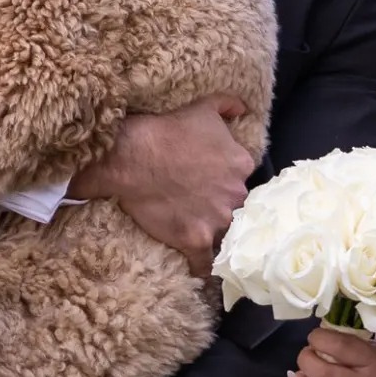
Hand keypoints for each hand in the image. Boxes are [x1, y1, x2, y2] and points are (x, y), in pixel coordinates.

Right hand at [70, 94, 254, 274]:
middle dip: (223, 209)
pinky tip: (199, 270)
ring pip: (226, 237)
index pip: (244, 181)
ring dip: (217, 238)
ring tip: (204, 239)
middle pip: (238, 209)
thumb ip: (228, 106)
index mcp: (241, 165)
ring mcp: (216, 219)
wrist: (132, 156)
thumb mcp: (203, 108)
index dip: (229, 184)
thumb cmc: (167, 129)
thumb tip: (243, 108)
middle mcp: (235, 195)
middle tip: (203, 208)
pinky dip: (202, 268)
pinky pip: (205, 263)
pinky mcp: (194, 239)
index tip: (216, 186)